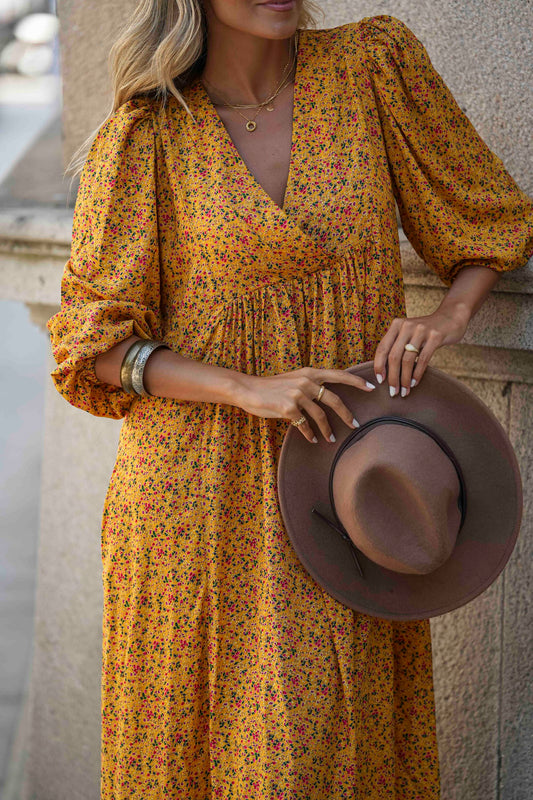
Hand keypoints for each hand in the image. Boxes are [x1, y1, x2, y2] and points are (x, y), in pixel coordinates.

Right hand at [234, 366, 375, 443]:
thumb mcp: (293, 379)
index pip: (339, 375)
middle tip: (356, 426)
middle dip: (347, 415)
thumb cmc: (271, 387)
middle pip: (335, 400)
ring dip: (327, 430)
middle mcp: (306, 381)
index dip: (357, 381)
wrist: (248, 389)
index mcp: (310, 373)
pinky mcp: (288, 408)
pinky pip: (304, 425)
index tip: (372, 387)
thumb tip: (326, 397)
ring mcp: (297, 394)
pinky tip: (313, 439)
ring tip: (331, 440)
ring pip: (321, 416)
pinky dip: (310, 434)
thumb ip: (310, 384)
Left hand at [373, 306, 469, 396]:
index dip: (379, 366)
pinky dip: (417, 374)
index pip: (382, 348)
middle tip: (393, 392)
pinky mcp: (435, 336)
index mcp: (396, 325)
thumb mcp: (408, 333)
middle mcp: (407, 326)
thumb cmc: (426, 331)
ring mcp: (421, 330)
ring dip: (404, 379)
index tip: (380, 380)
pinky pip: (423, 359)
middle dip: (392, 377)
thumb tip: (385, 371)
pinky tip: (414, 383)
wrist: (451, 317)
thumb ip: (397, 346)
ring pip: (407, 360)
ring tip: (404, 391)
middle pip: (394, 356)